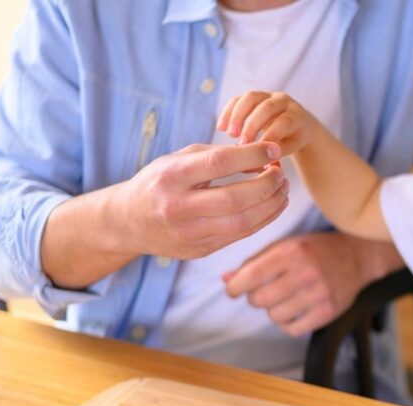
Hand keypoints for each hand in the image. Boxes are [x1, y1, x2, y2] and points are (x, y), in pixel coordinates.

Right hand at [121, 142, 288, 258]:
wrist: (128, 221)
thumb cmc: (160, 182)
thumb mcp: (178, 160)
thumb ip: (217, 155)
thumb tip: (263, 157)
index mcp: (171, 177)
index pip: (218, 164)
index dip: (251, 155)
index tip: (273, 149)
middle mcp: (178, 207)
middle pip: (235, 199)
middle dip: (266, 185)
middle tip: (281, 173)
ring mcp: (189, 233)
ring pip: (242, 222)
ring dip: (271, 205)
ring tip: (283, 189)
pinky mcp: (200, 250)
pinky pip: (241, 235)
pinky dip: (264, 219)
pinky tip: (274, 205)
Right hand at [217, 91, 313, 153]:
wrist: (297, 124)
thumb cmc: (292, 140)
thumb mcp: (288, 148)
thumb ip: (275, 153)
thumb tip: (255, 165)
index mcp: (296, 115)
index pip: (283, 122)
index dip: (269, 136)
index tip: (256, 152)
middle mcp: (284, 101)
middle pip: (266, 107)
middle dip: (251, 126)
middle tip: (241, 144)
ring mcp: (268, 95)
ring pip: (251, 98)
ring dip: (237, 116)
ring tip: (229, 134)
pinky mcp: (254, 96)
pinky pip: (239, 98)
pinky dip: (229, 111)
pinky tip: (221, 127)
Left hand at [223, 231, 401, 336]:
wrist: (357, 256)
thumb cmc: (314, 249)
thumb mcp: (285, 246)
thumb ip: (255, 262)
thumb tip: (225, 279)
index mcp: (291, 252)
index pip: (251, 275)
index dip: (235, 287)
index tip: (233, 290)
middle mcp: (305, 272)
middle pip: (260, 299)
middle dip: (255, 298)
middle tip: (264, 292)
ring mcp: (319, 294)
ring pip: (275, 316)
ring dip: (273, 310)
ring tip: (282, 300)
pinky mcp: (328, 311)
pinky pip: (294, 329)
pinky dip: (288, 324)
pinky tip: (293, 312)